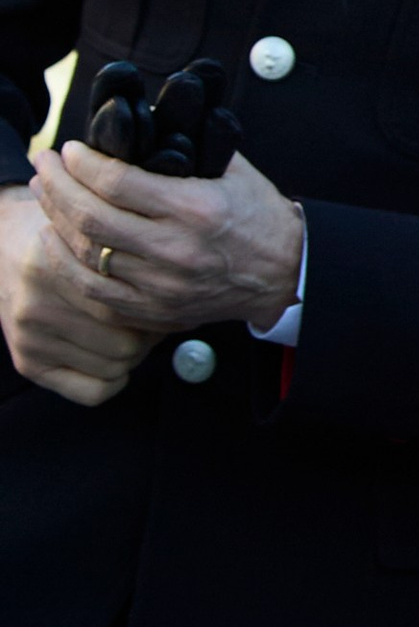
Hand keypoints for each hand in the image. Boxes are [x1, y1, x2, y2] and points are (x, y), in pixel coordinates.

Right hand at [0, 178, 153, 405]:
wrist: (2, 247)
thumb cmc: (65, 238)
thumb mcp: (92, 234)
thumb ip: (127, 257)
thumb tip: (192, 297)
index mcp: (54, 263)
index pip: (131, 306)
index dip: (161, 306)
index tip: (171, 298)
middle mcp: (37, 303)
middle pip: (128, 343)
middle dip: (148, 332)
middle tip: (149, 316)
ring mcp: (29, 337)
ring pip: (116, 367)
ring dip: (133, 353)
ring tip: (128, 329)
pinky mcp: (26, 362)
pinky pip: (93, 392)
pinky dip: (112, 379)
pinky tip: (109, 356)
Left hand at [32, 138, 302, 337]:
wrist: (287, 273)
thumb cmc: (258, 215)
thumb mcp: (232, 169)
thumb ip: (187, 145)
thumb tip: (138, 123)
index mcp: (196, 208)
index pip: (118, 182)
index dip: (83, 163)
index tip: (69, 149)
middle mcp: (176, 249)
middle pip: (92, 217)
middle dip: (57, 185)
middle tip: (44, 163)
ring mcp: (163, 286)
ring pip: (87, 254)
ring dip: (55, 220)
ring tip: (44, 194)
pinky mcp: (155, 310)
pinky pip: (94, 291)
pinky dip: (65, 265)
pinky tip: (52, 240)